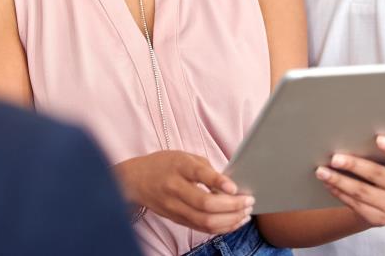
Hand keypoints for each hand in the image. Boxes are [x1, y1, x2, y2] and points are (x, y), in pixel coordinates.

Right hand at [114, 151, 253, 233]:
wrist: (135, 181)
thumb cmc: (164, 165)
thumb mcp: (184, 157)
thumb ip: (206, 169)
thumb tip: (231, 185)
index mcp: (178, 167)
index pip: (199, 175)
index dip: (218, 182)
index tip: (235, 188)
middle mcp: (175, 188)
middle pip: (205, 205)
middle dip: (232, 206)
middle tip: (249, 202)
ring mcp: (174, 207)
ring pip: (205, 221)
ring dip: (230, 220)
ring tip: (246, 214)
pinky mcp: (177, 219)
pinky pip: (202, 228)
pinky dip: (221, 227)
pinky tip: (234, 221)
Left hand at [314, 135, 384, 227]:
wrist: (379, 200)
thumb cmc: (379, 168)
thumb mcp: (383, 158)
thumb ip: (373, 148)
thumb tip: (346, 136)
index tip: (378, 138)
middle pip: (378, 174)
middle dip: (354, 165)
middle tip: (334, 158)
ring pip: (363, 191)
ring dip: (339, 181)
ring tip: (322, 171)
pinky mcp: (381, 218)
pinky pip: (356, 204)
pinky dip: (339, 193)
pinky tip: (328, 184)